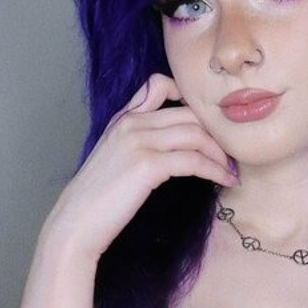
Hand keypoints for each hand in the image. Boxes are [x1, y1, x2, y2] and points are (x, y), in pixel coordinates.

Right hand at [45, 72, 237, 261]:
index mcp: (122, 118)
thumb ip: (137, 143)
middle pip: (188, 113)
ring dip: (220, 153)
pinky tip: (224, 181)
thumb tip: (171, 150)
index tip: (207, 125)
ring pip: (196, 134)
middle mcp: (131, 123)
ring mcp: (138, 141)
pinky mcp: (147, 165)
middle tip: (231, 154)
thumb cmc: (98, 201)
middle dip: (215, 133)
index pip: (160, 84)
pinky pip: (194, 160)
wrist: (76, 223)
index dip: (189, 99)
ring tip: (230, 170)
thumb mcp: (115, 159)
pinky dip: (215, 170)